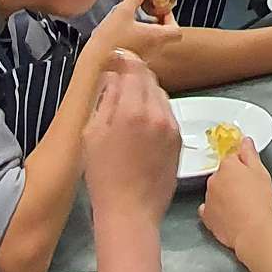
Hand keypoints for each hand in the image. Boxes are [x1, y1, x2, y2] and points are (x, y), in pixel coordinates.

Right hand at [84, 53, 179, 222]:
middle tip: (120, 82)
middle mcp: (157, 113)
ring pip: (160, 95)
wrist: (130, 213)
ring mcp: (171, 127)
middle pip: (149, 79)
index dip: (125, 59)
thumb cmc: (103, 177)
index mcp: (131, 109)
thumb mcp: (93, 135)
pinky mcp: (178, 140)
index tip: (116, 58)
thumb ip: (106, 100)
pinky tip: (142, 126)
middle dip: (135, 76)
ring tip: (130, 107)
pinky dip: (156, 111)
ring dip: (146, 93)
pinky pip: (167, 114)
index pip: (134, 68)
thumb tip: (114, 77)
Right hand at [87, 0, 181, 63]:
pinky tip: (130, 30)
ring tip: (139, 18)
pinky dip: (144, 37)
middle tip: (149, 10)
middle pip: (167, 35)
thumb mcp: (123, 11)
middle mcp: (154, 49)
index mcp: (156, 37)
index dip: (171, 18)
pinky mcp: (136, 61)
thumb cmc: (111, 36)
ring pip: (157, 41)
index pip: (176, 30)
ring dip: (152, 29)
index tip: (160, 9)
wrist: (95, 61)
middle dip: (161, 21)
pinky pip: (147, 47)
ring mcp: (146, 57)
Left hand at [199, 138, 271, 255]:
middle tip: (249, 192)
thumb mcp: (261, 172)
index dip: (243, 167)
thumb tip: (245, 142)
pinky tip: (228, 215)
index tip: (250, 175)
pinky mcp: (207, 217)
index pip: (232, 159)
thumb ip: (250, 154)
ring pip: (216, 191)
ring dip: (224, 195)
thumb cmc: (260, 202)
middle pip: (222, 175)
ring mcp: (208, 198)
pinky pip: (209, 209)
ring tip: (241, 206)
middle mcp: (214, 179)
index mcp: (227, 165)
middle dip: (232, 181)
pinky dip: (216, 211)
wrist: (253, 231)